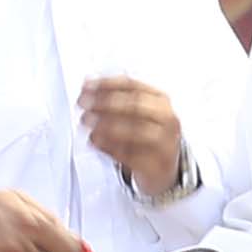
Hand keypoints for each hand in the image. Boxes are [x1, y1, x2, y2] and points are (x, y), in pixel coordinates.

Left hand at [78, 77, 187, 203]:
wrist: (164, 167)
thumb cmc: (147, 133)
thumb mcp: (139, 111)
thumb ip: (116, 97)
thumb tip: (88, 85)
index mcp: (160, 100)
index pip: (133, 86)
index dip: (107, 84)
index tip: (86, 86)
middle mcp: (166, 119)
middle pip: (136, 105)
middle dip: (106, 102)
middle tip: (84, 103)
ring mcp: (164, 142)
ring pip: (136, 130)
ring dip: (107, 124)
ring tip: (86, 121)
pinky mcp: (155, 164)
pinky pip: (130, 154)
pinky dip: (109, 146)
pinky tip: (94, 139)